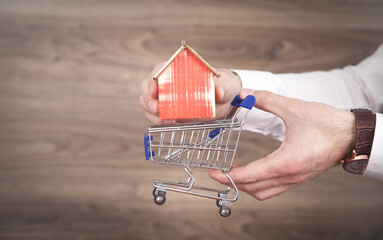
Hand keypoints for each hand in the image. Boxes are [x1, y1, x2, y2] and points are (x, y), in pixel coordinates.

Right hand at [139, 64, 241, 123]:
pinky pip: (155, 115)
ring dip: (151, 112)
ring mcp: (167, 98)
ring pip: (147, 102)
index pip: (160, 70)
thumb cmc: (222, 84)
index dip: (153, 79)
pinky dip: (157, 120)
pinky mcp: (169, 111)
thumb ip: (220, 86)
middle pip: (148, 87)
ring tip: (165, 120)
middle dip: (148, 98)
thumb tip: (217, 91)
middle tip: (157, 109)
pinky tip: (168, 123)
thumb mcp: (224, 83)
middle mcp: (169, 82)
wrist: (225, 99)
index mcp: (179, 70)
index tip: (155, 89)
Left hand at [208, 89, 355, 199]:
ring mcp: (296, 179)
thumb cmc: (328, 123)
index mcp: (286, 162)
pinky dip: (259, 183)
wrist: (354, 135)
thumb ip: (266, 100)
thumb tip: (244, 94)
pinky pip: (274, 188)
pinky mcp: (299, 177)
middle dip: (232, 181)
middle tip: (218, 170)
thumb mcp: (294, 108)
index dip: (227, 175)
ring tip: (233, 169)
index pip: (249, 176)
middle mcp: (290, 176)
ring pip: (264, 192)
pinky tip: (253, 169)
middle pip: (253, 189)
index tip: (212, 171)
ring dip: (246, 184)